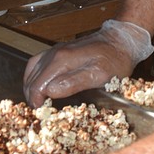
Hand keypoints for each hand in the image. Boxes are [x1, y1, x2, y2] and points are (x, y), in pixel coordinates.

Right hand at [24, 19, 153, 107]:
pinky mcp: (59, 50)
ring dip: (31, 85)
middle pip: (32, 77)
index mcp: (62, 60)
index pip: (38, 84)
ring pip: (32, 68)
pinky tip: (39, 84)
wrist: (122, 40)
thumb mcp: (99, 75)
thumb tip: (50, 92)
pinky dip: (34, 75)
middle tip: (37, 111)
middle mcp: (55, 53)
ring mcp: (56, 50)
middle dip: (31, 95)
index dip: (36, 101)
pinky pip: (38, 62)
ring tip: (35, 100)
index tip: (41, 113)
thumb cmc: (114, 60)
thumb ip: (73, 83)